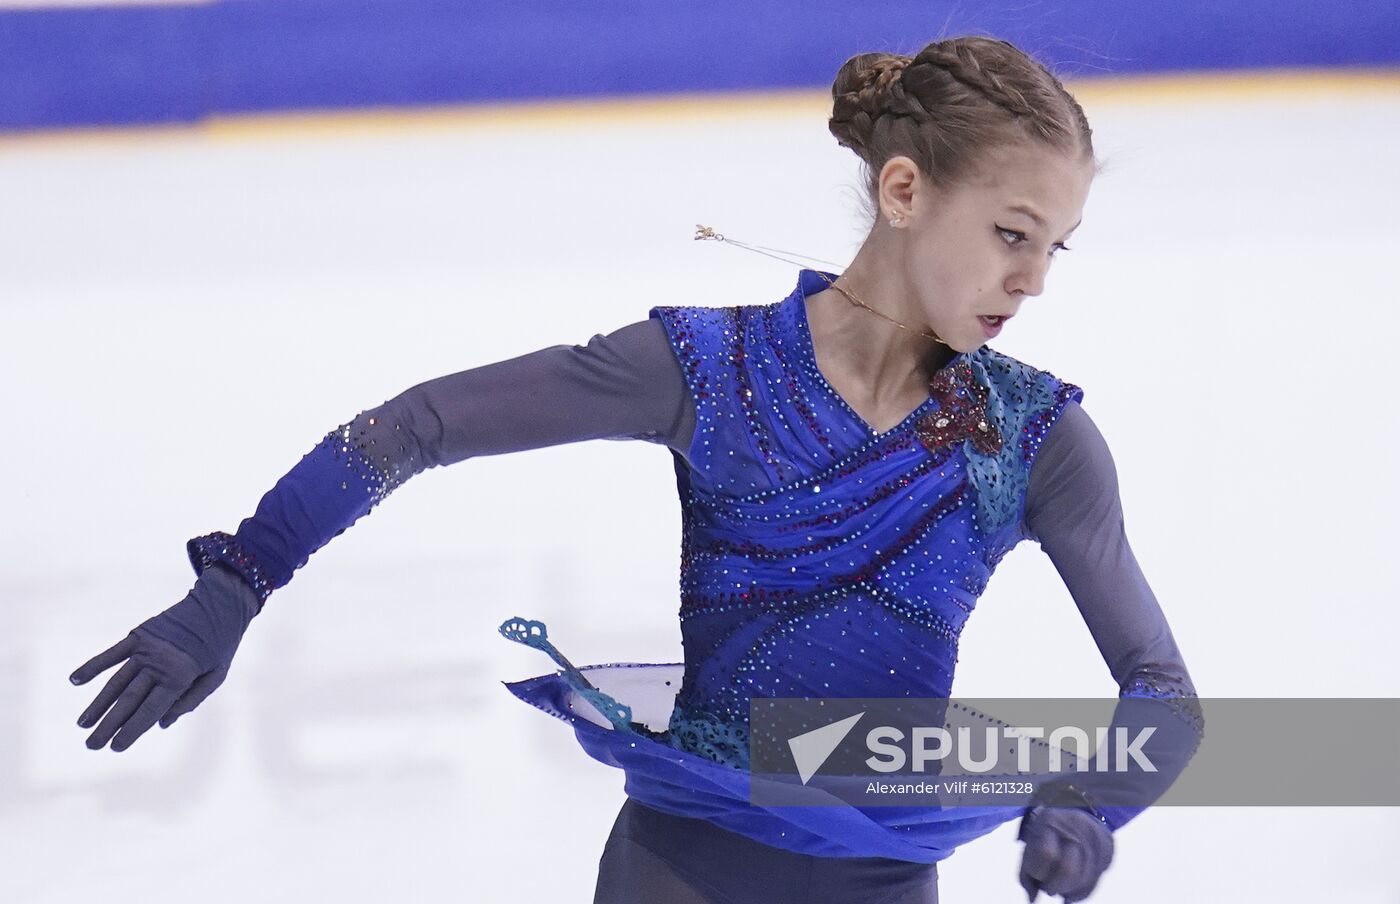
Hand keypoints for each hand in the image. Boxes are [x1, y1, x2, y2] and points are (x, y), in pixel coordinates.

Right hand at [70, 563, 258, 750]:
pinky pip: (112, 653)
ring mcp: (146, 648)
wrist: (220, 603)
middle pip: (128, 700)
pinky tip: (75, 680)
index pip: (150, 710)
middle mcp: (159, 663)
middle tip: (92, 745)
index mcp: (180, 675)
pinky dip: (92, 666)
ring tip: (83, 724)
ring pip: (116, 681)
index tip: (116, 747)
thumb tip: (161, 724)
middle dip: (109, 725)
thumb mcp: (216, 676)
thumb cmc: (221, 644)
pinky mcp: (139, 635)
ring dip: (98, 703)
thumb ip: (190, 700)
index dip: (132, 730)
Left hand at [1017, 806, 1113, 902]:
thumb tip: (1032, 899)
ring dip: (1068, 891)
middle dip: (1055, 886)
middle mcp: (1075, 827)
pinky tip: (1072, 892)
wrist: (1079, 811)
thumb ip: (1026, 872)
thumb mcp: (1032, 843)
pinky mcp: (1107, 849)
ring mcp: (1094, 839)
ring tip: (1060, 888)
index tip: (1037, 876)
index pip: (1046, 853)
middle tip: (1049, 889)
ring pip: (1084, 879)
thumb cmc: (1049, 834)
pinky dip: (1081, 892)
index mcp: (1051, 821)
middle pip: (1068, 869)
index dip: (1039, 872)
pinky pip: (1096, 880)